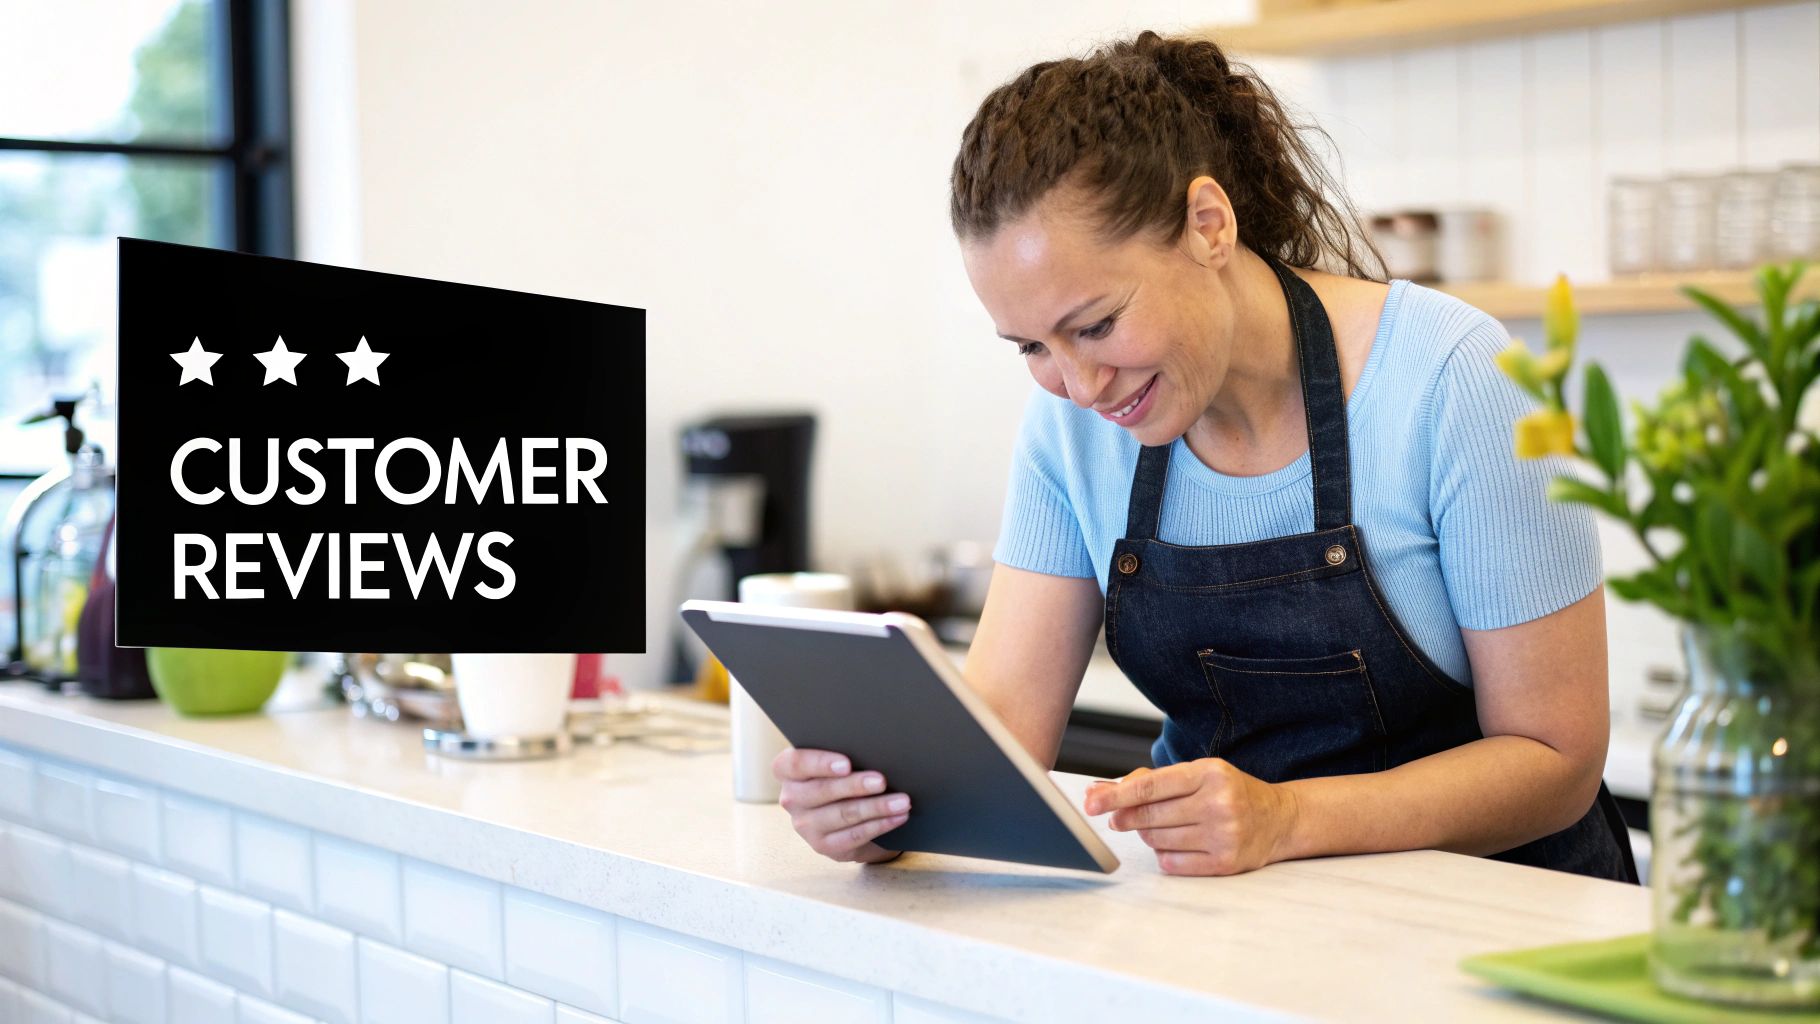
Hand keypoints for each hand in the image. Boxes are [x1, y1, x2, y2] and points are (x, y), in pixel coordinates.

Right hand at [773, 748, 909, 863]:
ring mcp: (805, 825)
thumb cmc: (844, 776)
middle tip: (882, 781)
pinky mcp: (823, 846)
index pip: (794, 763)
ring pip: (842, 814)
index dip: (819, 763)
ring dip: (876, 807)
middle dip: (855, 785)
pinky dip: (879, 825)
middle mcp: (791, 799)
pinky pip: (854, 835)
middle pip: (821, 790)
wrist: (847, 815)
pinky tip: (898, 817)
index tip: (847, 764)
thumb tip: (876, 749)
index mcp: (788, 771)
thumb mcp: (839, 763)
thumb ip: (845, 755)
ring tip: (901, 801)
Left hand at [1083, 760, 1298, 875]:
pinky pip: (1173, 863)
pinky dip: (1164, 855)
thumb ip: (1149, 781)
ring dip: (1148, 835)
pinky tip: (1174, 844)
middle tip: (1118, 819)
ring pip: (1158, 840)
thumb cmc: (1227, 792)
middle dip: (1126, 817)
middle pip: (1150, 816)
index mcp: (1209, 773)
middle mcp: (1218, 802)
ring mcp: (1224, 834)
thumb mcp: (1196, 774)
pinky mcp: (1226, 862)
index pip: (1150, 787)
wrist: (1278, 819)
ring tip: (1162, 827)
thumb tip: (1099, 790)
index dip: (1116, 796)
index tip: (1091, 803)